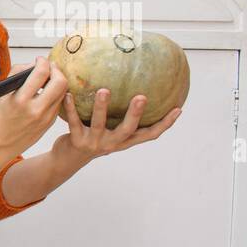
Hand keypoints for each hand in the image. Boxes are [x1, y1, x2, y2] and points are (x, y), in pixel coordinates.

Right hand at [0, 56, 68, 158]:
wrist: (1, 144)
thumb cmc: (0, 118)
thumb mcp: (3, 94)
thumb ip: (17, 74)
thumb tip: (33, 64)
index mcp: (21, 100)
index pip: (40, 73)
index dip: (42, 62)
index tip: (40, 60)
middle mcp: (36, 109)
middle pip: (60, 81)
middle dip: (56, 70)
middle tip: (50, 68)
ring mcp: (46, 117)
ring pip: (64, 91)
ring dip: (58, 80)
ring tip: (49, 79)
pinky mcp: (51, 122)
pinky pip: (59, 102)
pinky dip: (56, 93)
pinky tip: (48, 93)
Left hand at [57, 87, 182, 161]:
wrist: (68, 159)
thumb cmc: (92, 138)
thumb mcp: (110, 130)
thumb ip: (121, 116)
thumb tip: (133, 87)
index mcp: (124, 141)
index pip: (150, 134)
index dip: (165, 124)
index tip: (178, 109)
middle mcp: (112, 143)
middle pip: (128, 129)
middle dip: (136, 114)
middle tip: (141, 97)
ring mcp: (94, 143)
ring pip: (100, 123)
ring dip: (102, 107)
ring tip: (104, 91)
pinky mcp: (76, 141)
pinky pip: (75, 122)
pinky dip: (72, 108)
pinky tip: (69, 94)